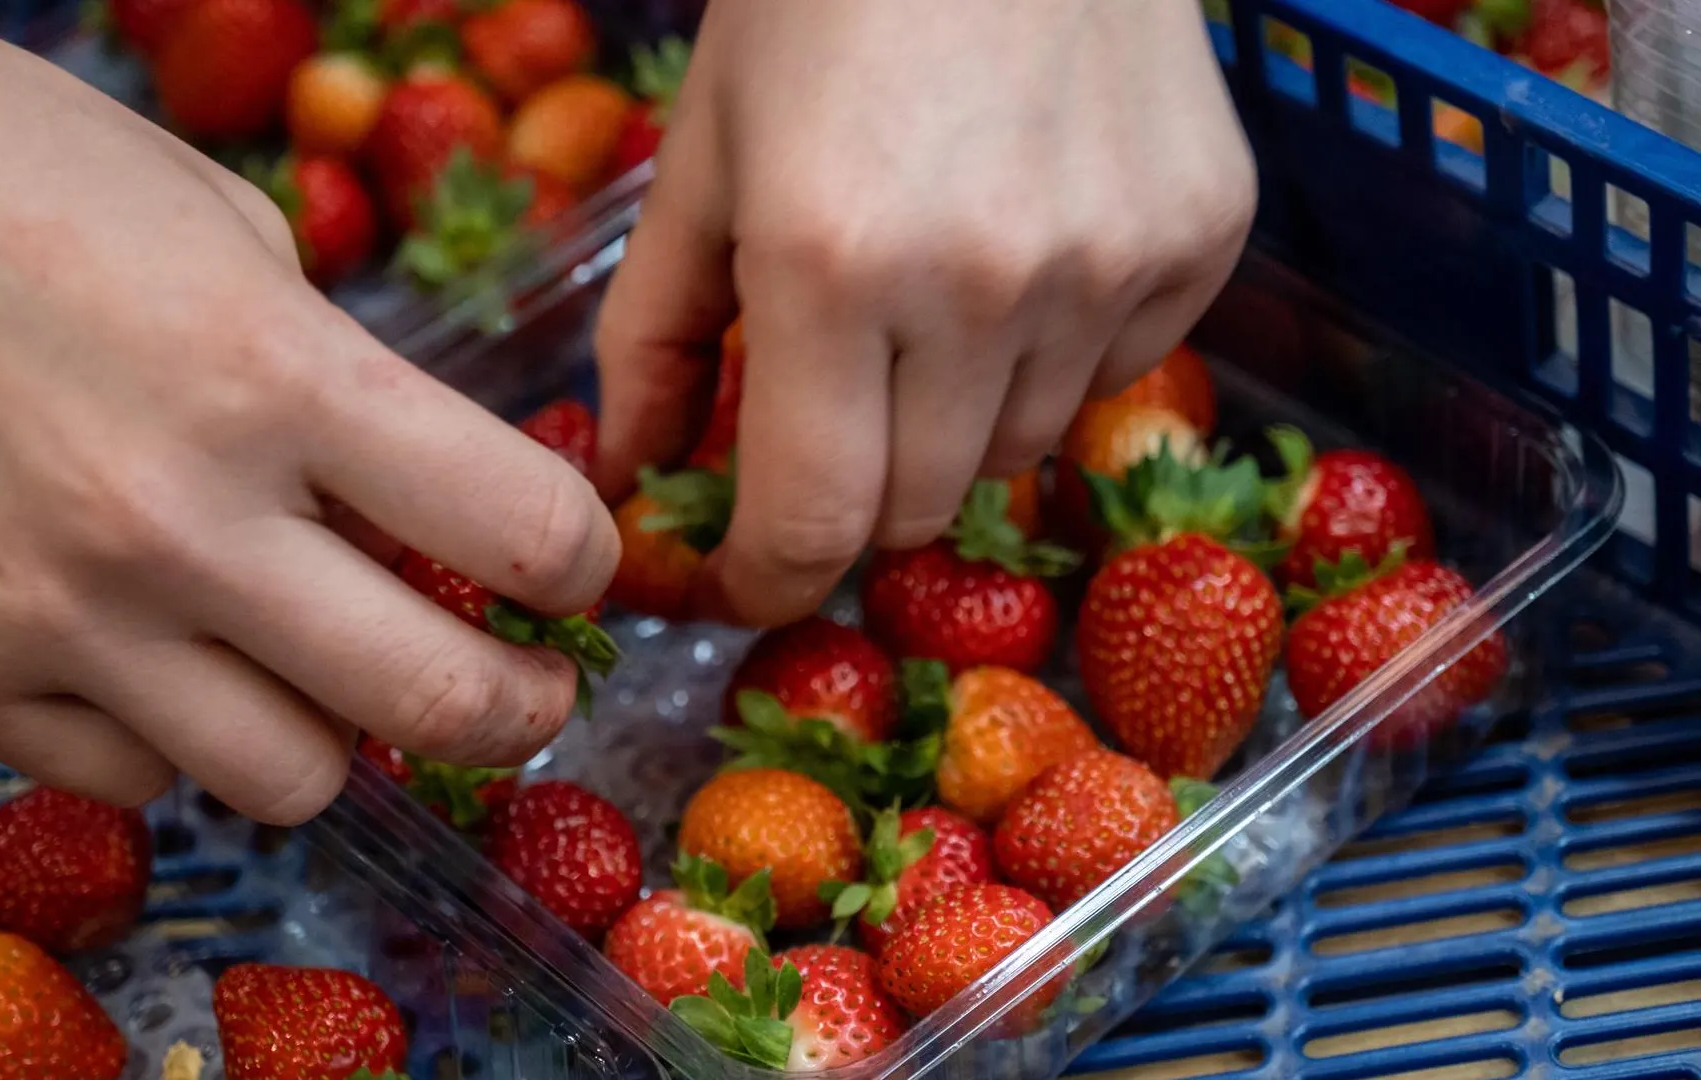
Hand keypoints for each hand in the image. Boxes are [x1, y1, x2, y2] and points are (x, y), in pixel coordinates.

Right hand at [0, 0, 617, 822]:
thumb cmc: (32, 177)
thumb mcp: (239, 244)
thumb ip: (350, 395)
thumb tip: (439, 524)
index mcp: (275, 374)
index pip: (526, 532)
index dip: (584, 564)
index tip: (574, 570)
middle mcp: (174, 515)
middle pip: (435, 703)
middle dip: (519, 706)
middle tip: (524, 686)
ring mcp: (55, 613)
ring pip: (293, 781)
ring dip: (341, 734)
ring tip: (323, 668)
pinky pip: (136, 779)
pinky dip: (180, 737)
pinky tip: (165, 655)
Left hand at [593, 0, 1254, 625]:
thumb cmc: (821, 0)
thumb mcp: (703, 154)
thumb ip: (654, 334)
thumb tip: (634, 476)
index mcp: (828, 265)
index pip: (812, 523)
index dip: (767, 582)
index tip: (750, 583)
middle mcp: (984, 286)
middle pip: (918, 511)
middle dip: (856, 489)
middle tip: (833, 405)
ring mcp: (1110, 267)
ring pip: (1016, 454)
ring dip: (955, 421)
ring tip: (932, 293)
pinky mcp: (1201, 242)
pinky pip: (1112, 377)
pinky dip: (1053, 354)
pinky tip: (1026, 246)